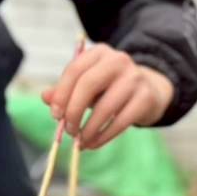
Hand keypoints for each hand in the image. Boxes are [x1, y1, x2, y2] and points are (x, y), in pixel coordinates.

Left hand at [42, 45, 174, 149]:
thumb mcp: (88, 84)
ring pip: (105, 108)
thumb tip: (45, 97)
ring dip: (88, 129)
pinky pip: (120, 122)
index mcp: (99, 52)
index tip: (55, 115)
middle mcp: (118, 60)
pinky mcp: (146, 98)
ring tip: (80, 141)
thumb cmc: (111, 87)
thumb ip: (65, 89)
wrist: (151, 90)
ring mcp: (135, 78)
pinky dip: (103, 136)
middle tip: (68, 130)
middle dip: (73, 111)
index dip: (61, 95)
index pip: (74, 70)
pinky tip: (94, 143)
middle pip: (88, 85)